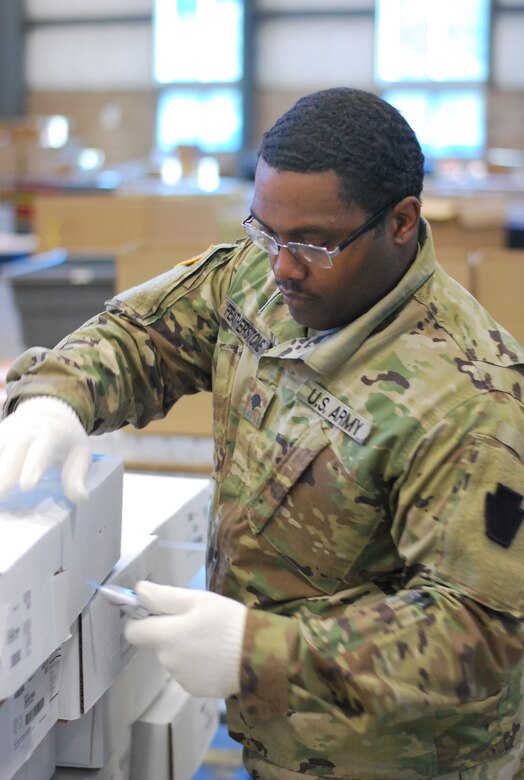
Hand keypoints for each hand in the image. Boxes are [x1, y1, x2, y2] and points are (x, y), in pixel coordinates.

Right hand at [0, 396, 89, 502]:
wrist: (48, 410)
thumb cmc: (65, 439)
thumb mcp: (80, 454)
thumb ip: (77, 477)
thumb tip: (80, 498)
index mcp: (49, 435)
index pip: (41, 450)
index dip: (33, 467)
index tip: (27, 485)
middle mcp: (24, 431)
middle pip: (11, 452)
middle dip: (3, 474)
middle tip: (0, 496)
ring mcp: (5, 432)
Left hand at [125, 581, 247, 698]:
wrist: (259, 656)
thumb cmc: (228, 621)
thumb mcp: (198, 600)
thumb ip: (164, 596)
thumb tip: (137, 591)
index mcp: (165, 636)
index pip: (133, 632)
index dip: (140, 619)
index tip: (156, 612)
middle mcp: (168, 661)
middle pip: (158, 643)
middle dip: (171, 632)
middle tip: (198, 621)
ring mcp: (181, 678)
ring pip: (174, 657)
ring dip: (185, 648)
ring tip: (213, 638)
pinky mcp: (196, 690)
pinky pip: (189, 672)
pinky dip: (198, 664)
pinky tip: (218, 656)